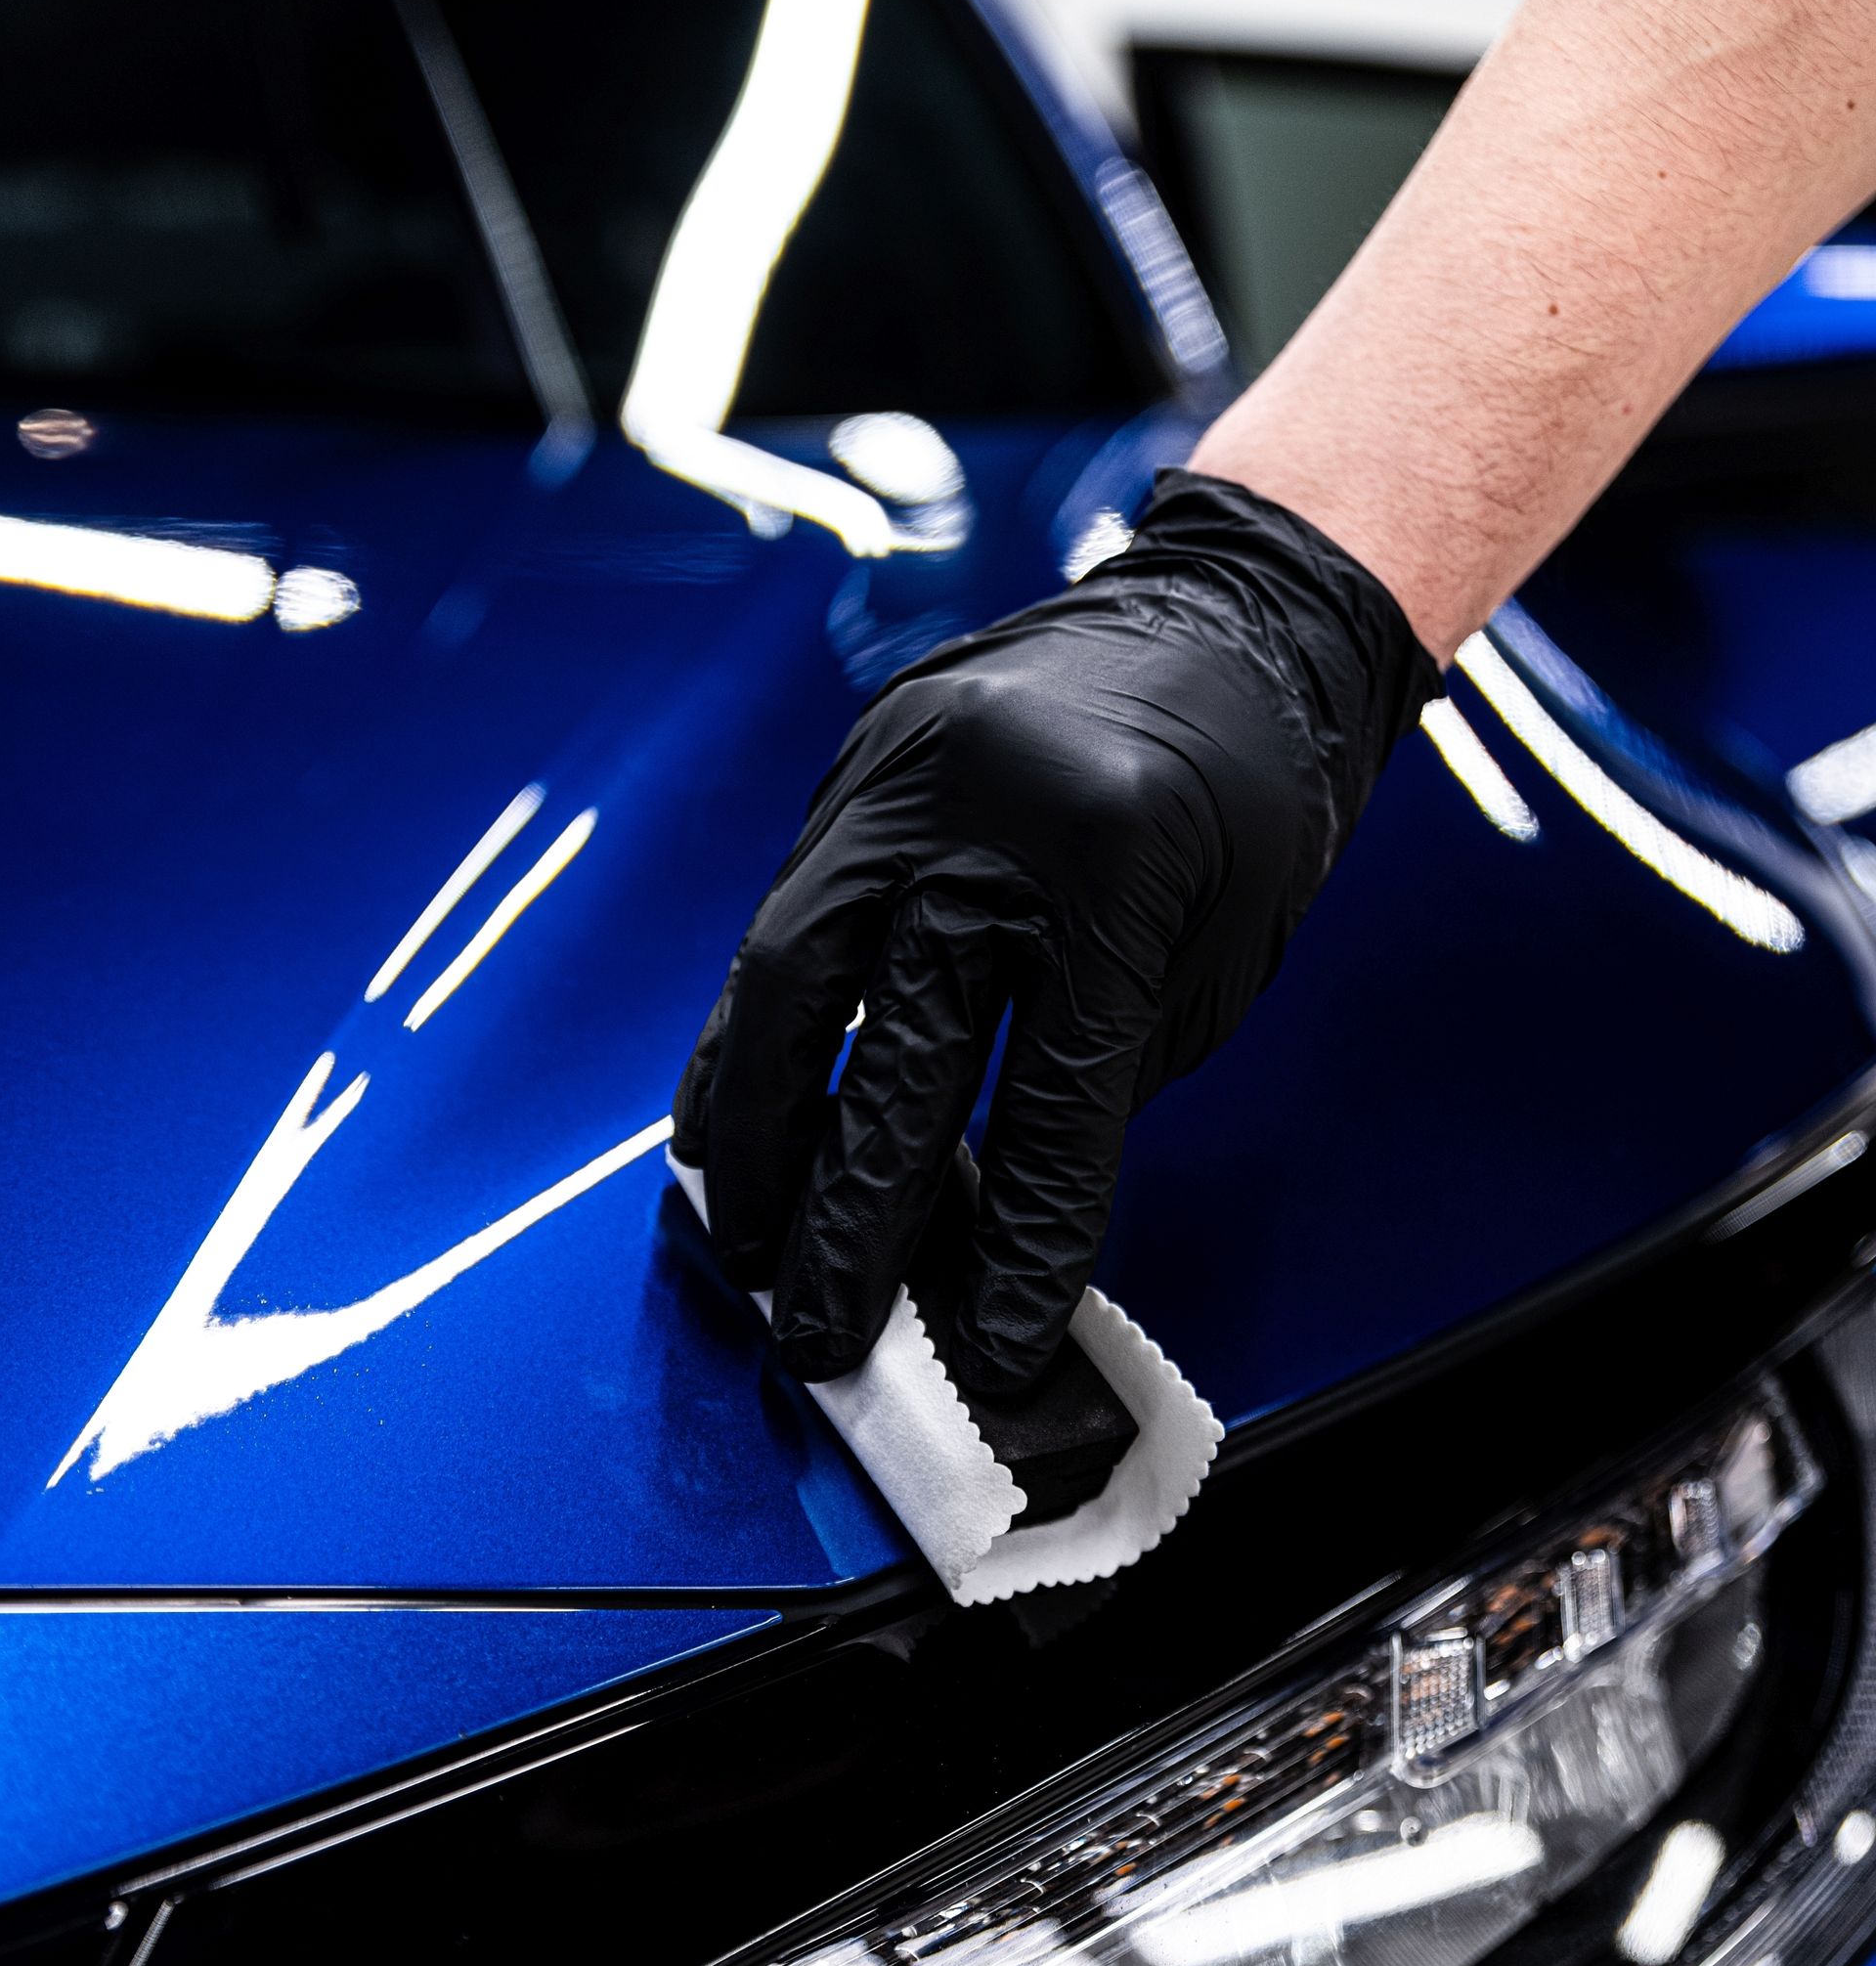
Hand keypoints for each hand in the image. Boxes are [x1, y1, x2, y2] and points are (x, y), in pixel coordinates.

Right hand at [673, 470, 1434, 1397]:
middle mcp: (991, 812)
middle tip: (819, 1335)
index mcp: (1118, 864)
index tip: (992, 1346)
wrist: (1234, 619)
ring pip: (790, 978)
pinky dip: (742, 1038)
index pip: (1049, 1096)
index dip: (1018, 1237)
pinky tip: (716, 1126)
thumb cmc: (1249, 807)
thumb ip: (1100, 1082)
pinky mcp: (856, 773)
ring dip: (755, 1134)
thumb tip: (989, 1225)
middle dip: (848, 1217)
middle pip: (897, 1051)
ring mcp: (903, 778)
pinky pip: (778, 924)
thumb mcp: (1217, 958)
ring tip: (741, 1247)